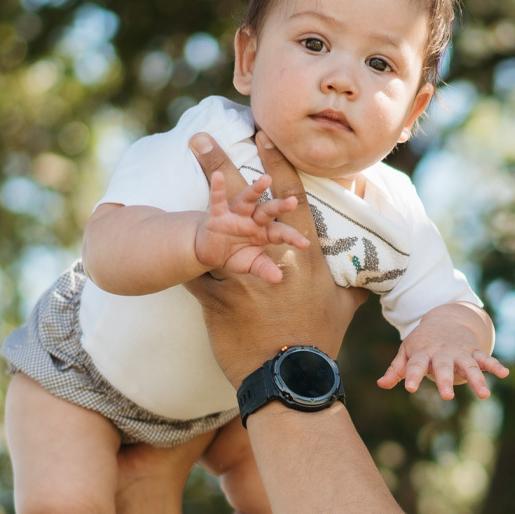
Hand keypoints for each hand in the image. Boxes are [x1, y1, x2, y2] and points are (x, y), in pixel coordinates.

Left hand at [183, 132, 366, 384]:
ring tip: (161, 190)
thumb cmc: (319, 341)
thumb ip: (355, 287)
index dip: (276, 164)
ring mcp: (241, 276)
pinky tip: (142, 237)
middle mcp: (271, 257)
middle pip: (242, 204)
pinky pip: (191, 271)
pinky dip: (172, 258)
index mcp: (305, 255)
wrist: (291, 377)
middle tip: (200, 136)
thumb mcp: (343, 309)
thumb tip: (372, 279)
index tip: (263, 135)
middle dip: (222, 166)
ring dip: (185, 205)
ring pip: (210, 228)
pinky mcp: (216, 298)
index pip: (290, 199)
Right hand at [191, 156, 310, 282]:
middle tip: (293, 201)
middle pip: (268, 210)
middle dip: (280, 206)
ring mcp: (236, 215)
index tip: (305, 244)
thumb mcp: (251, 264)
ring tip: (265, 179)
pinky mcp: (218, 215)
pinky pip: (218, 201)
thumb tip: (278, 278)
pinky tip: (218, 177)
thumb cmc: (235, 254)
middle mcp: (253, 220)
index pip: (281, 233)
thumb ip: (264, 269)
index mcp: (265, 232)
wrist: (210, 251)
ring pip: (247, 200)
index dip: (292, 237)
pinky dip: (218, 189)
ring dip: (255, 189)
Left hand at [378, 302, 509, 399]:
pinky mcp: (473, 351)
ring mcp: (459, 351)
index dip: (412, 376)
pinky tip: (504, 374)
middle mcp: (442, 352)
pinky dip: (495, 365)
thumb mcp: (407, 352)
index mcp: (422, 353)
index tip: (410, 388)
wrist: (445, 318)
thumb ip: (396, 369)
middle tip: (447, 396)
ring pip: (468, 365)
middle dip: (445, 380)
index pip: (415, 365)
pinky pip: (485, 358)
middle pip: (443, 367)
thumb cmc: (422, 342)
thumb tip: (381, 384)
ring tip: (484, 395)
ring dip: (477, 379)